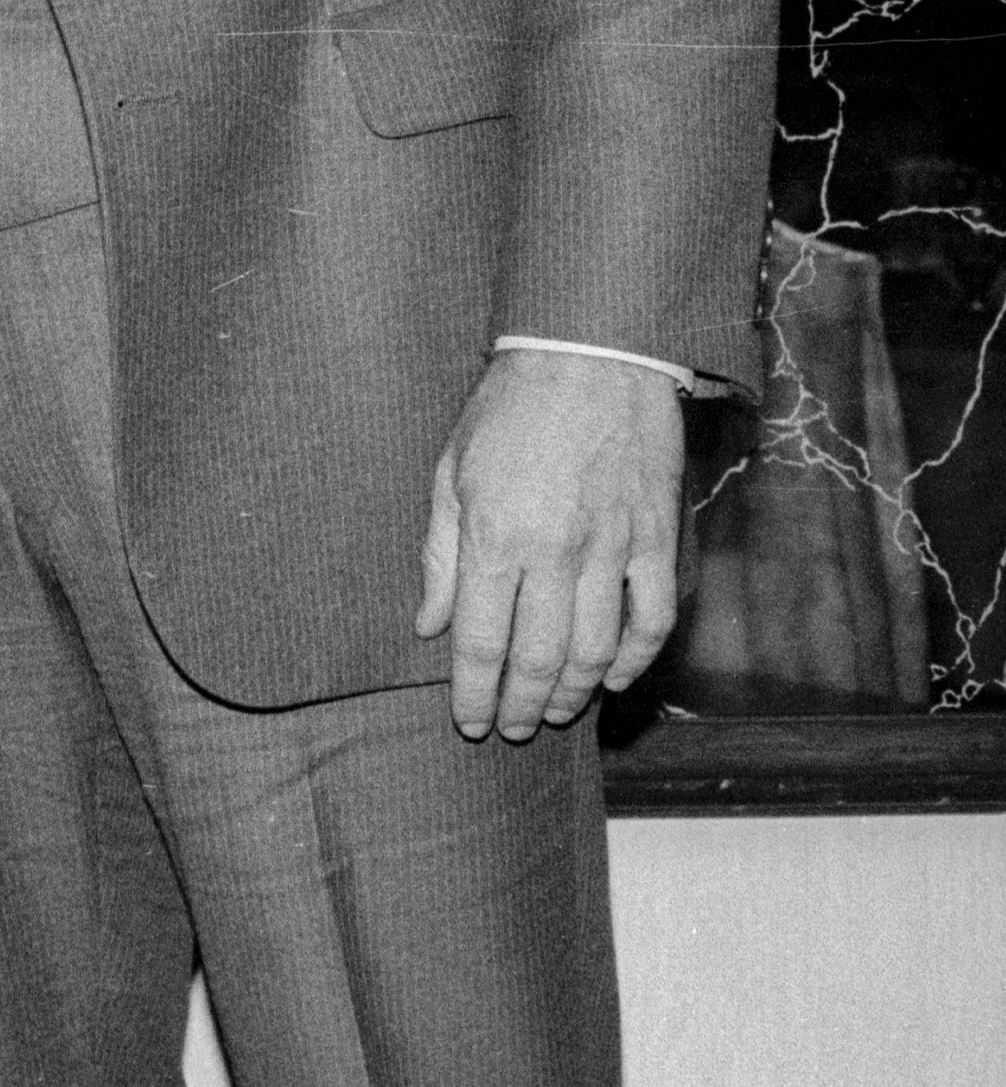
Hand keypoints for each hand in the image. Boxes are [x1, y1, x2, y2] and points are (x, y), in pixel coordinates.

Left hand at [417, 347, 686, 739]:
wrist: (589, 357)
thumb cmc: (507, 411)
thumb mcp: (449, 474)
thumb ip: (441, 556)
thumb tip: (430, 625)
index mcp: (495, 538)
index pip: (480, 642)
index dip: (473, 693)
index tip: (468, 723)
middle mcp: (555, 553)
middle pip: (538, 658)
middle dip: (519, 705)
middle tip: (508, 730)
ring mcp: (613, 549)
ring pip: (597, 650)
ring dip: (573, 692)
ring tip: (552, 714)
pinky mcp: (657, 539)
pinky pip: (653, 617)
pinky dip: (637, 659)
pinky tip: (615, 679)